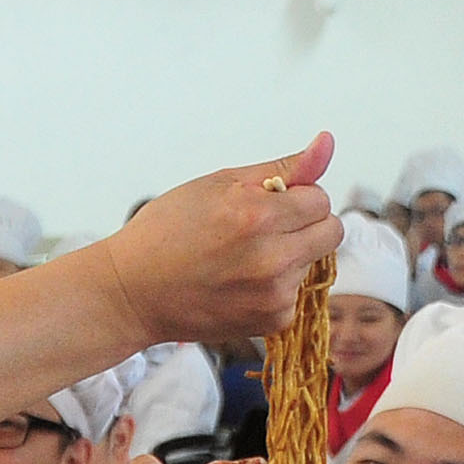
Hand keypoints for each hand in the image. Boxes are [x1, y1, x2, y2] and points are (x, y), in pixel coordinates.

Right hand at [92, 136, 343, 346]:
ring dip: (291, 257)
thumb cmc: (167, 232)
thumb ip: (282, 168)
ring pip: (314, 263)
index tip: (268, 204)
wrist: (133, 292)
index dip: (295, 197)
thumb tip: (327, 142)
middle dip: (306, 224)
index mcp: (258, 216)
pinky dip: (277, 287)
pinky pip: (297, 293)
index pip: (320, 199)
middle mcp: (272, 258)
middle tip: (263, 228)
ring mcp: (274, 294)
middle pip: (331, 232)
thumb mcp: (219, 184)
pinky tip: (241, 283)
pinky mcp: (273, 321)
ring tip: (242, 259)